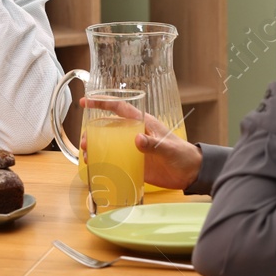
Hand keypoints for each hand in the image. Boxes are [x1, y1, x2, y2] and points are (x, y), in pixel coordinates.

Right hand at [80, 97, 201, 189]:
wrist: (190, 174)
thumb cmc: (182, 156)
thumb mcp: (168, 148)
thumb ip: (153, 144)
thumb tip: (137, 139)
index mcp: (143, 123)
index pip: (119, 108)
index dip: (102, 103)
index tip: (86, 101)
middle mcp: (135, 133)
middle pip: (108, 127)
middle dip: (92, 131)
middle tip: (84, 141)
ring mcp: (133, 148)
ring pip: (109, 143)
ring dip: (95, 147)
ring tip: (87, 155)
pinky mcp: (134, 162)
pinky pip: (114, 159)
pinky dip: (103, 161)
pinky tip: (95, 165)